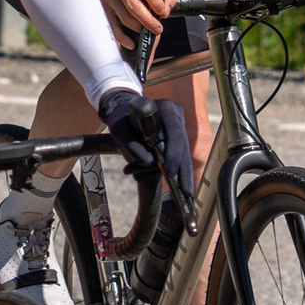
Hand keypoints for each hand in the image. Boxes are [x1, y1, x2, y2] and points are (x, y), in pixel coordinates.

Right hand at [92, 0, 174, 43]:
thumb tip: (167, 9)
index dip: (155, 1)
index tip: (163, 12)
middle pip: (133, 5)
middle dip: (148, 20)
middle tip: (158, 29)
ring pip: (125, 17)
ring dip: (138, 27)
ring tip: (148, 30)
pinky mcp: (104, 7)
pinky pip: (113, 25)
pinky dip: (122, 37)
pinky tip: (131, 43)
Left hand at [99, 88, 195, 205]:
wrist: (123, 114)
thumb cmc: (121, 119)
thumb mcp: (119, 129)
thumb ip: (131, 143)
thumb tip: (147, 162)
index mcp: (166, 108)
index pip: (175, 132)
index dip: (174, 153)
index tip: (169, 171)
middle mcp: (176, 117)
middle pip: (184, 146)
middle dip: (184, 171)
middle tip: (185, 192)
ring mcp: (178, 129)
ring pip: (183, 155)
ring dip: (180, 176)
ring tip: (181, 196)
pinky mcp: (175, 141)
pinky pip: (177, 159)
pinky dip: (174, 174)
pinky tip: (176, 191)